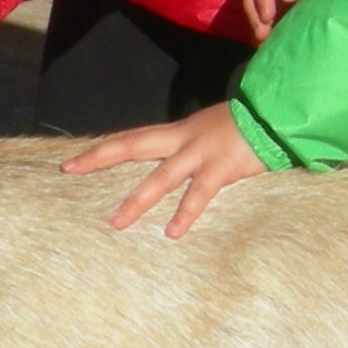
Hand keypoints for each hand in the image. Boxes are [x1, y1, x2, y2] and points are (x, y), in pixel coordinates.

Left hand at [62, 101, 267, 237]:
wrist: (277, 114)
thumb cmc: (247, 127)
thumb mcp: (210, 132)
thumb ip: (191, 148)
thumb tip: (175, 166)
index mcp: (178, 131)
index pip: (131, 138)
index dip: (102, 149)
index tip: (72, 162)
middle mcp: (182, 138)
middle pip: (132, 145)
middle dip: (99, 157)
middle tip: (70, 170)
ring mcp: (200, 152)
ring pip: (161, 177)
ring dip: (137, 200)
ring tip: (116, 223)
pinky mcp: (222, 167)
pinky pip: (200, 193)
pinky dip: (186, 213)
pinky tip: (173, 233)